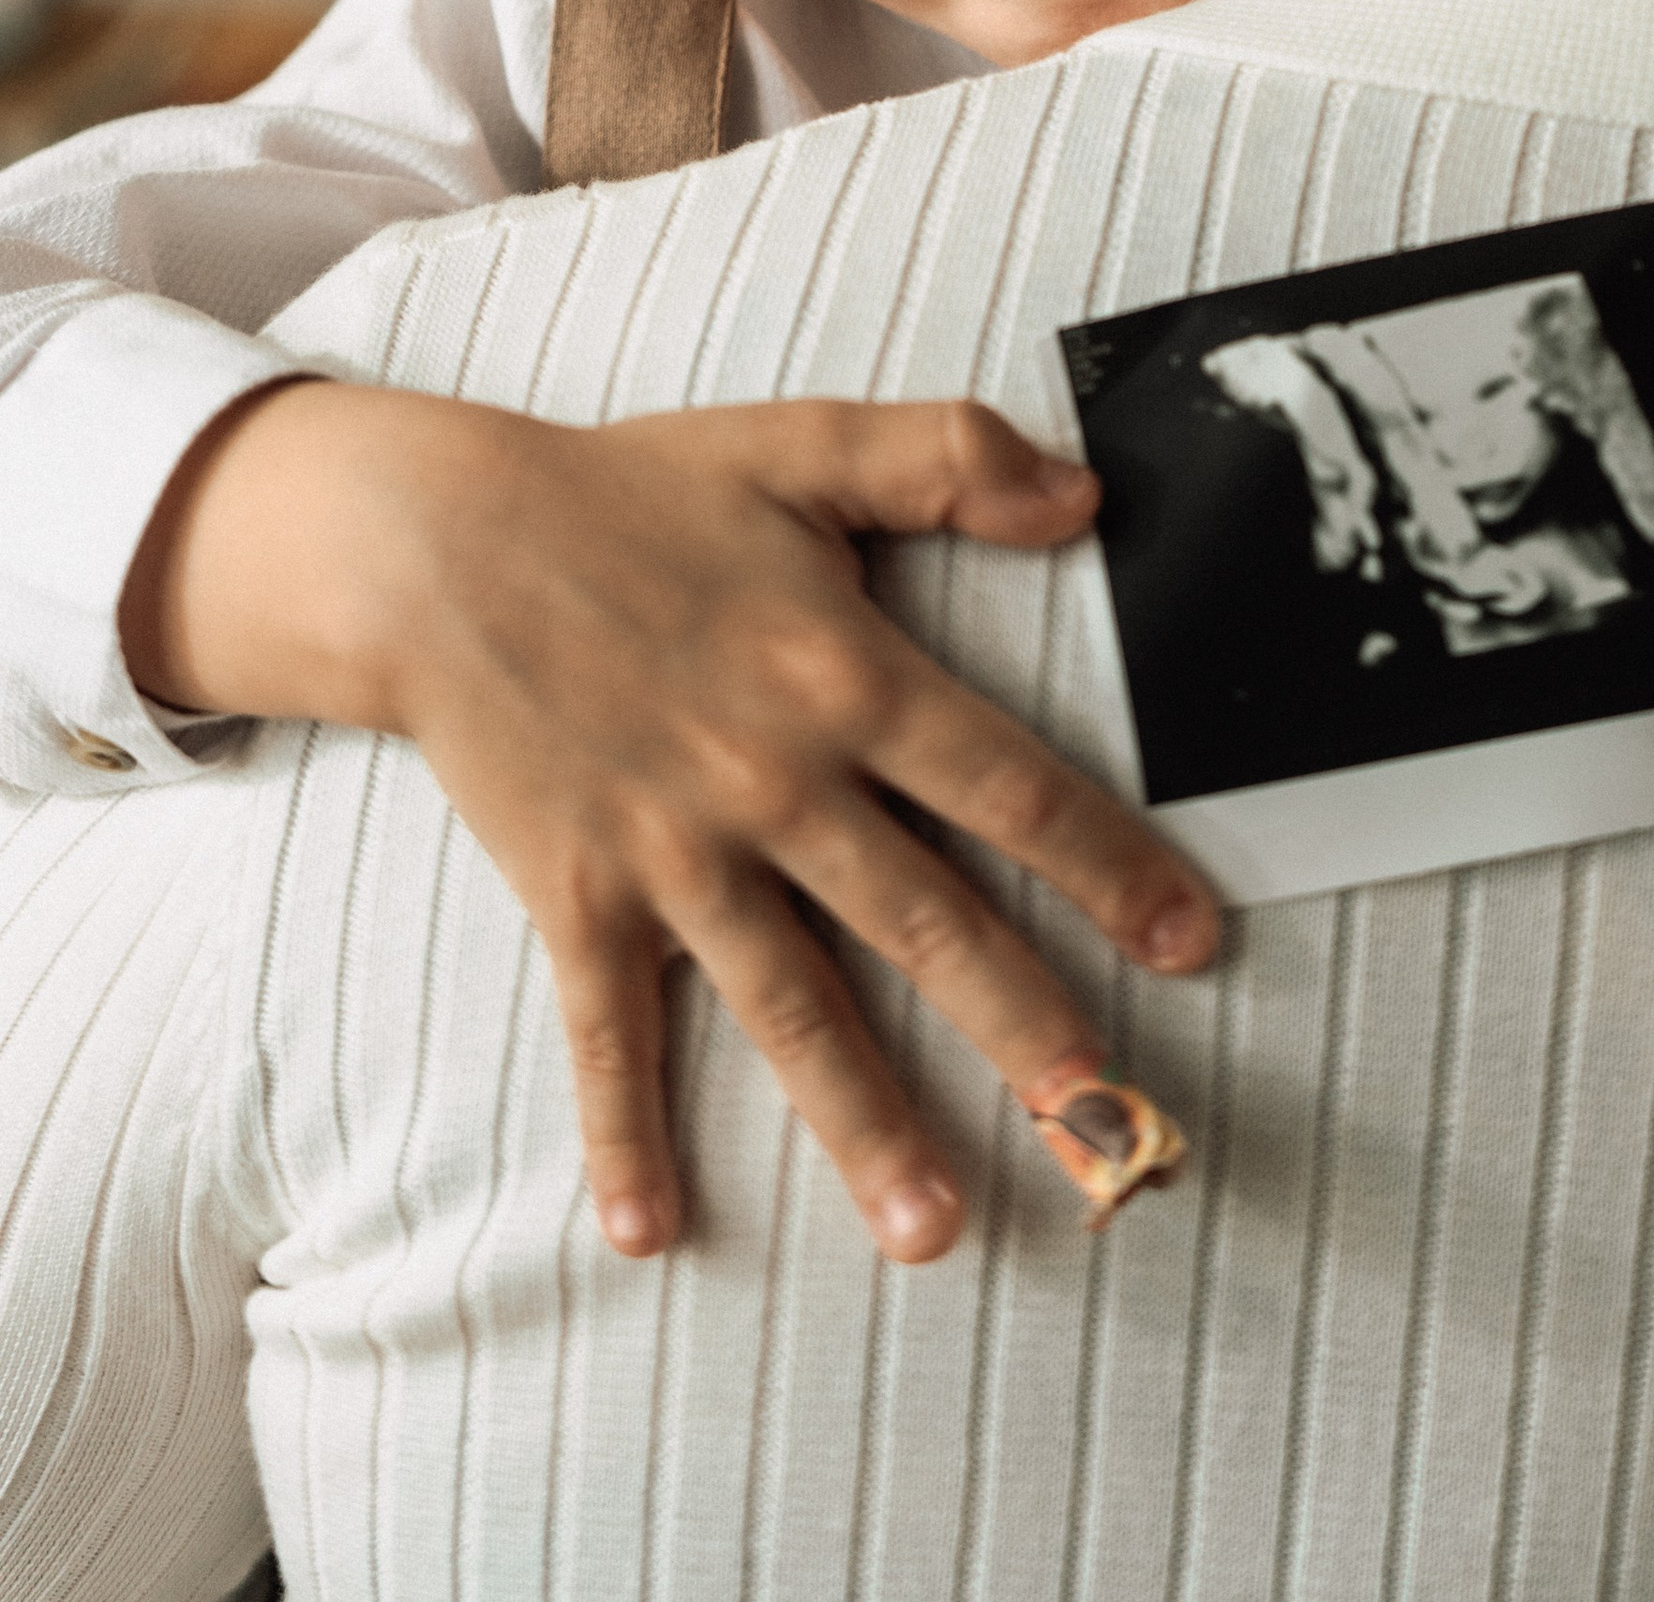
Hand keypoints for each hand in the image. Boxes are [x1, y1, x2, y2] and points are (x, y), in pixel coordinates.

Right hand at [122, 381, 1216, 1264]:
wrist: (440, 545)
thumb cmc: (636, 490)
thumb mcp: (806, 445)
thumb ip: (952, 458)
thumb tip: (1086, 496)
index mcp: (844, 676)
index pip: (1006, 786)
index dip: (1107, 862)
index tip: (1189, 941)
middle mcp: (773, 782)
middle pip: (923, 922)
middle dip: (1022, 1026)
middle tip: (1103, 1128)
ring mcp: (674, 854)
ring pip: (790, 1007)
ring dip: (864, 1123)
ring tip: (935, 1230)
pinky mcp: (577, 898)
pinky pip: (607, 1035)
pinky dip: (623, 1134)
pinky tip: (651, 1231)